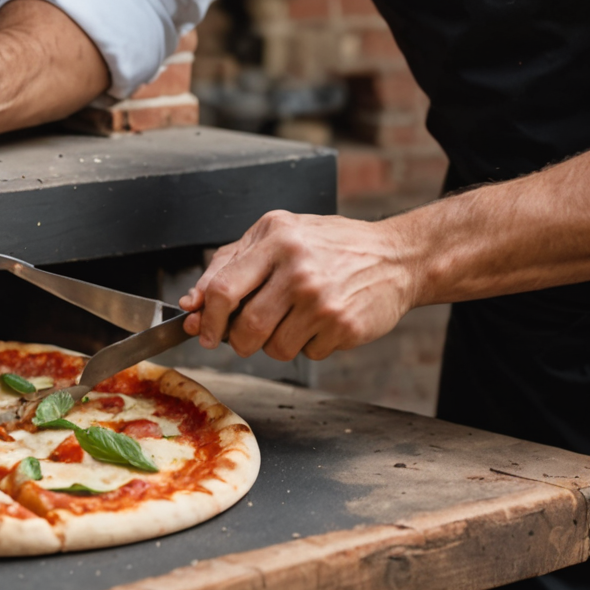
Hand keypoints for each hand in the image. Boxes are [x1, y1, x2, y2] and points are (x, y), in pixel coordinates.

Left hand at [179, 210, 415, 362]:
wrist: (394, 257)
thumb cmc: (330, 245)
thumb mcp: (277, 235)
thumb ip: (230, 263)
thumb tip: (194, 301)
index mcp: (276, 239)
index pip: (224, 289)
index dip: (208, 317)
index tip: (202, 329)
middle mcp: (298, 268)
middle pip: (245, 328)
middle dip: (237, 340)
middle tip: (245, 335)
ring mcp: (322, 300)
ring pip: (274, 348)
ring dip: (274, 345)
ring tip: (291, 320)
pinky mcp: (343, 326)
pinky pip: (307, 354)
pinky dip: (307, 345)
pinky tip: (320, 322)